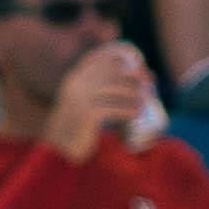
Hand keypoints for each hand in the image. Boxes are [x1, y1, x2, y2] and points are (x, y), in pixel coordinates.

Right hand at [42, 37, 155, 155]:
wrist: (58, 151)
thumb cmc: (75, 128)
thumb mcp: (82, 103)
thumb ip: (97, 91)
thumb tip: (129, 81)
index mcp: (76, 77)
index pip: (103, 58)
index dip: (124, 59)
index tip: (140, 65)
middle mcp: (77, 83)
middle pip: (113, 71)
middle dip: (135, 75)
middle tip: (150, 83)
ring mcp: (81, 98)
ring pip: (116, 88)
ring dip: (135, 92)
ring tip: (145, 100)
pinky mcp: (88, 115)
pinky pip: (114, 109)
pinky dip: (128, 110)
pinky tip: (136, 113)